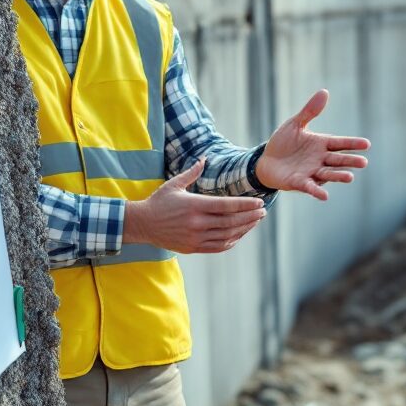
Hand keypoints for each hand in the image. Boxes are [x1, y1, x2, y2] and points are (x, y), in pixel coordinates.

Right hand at [124, 159, 266, 253]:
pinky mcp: (193, 247)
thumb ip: (192, 172)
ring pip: (227, 235)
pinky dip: (231, 241)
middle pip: (231, 221)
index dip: (245, 205)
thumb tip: (204, 158)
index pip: (226, 206)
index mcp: (194, 205)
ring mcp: (195, 237)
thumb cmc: (159, 202)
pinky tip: (239, 234)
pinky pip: (218, 246)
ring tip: (255, 222)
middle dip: (250, 217)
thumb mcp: (174, 184)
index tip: (259, 203)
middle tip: (263, 212)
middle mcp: (197, 223)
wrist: (143, 224)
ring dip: (244, 228)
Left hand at [255, 89, 369, 200]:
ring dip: (338, 176)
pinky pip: (310, 187)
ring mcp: (311, 172)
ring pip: (328, 174)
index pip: (340, 143)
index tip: (367, 144)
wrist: (266, 161)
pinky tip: (325, 196)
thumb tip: (324, 91)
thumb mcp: (295, 124)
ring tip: (350, 177)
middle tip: (363, 162)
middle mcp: (320, 159)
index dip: (353, 144)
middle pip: (338, 160)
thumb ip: (310, 111)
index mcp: (321, 144)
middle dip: (350, 161)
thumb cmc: (283, 143)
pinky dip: (317, 191)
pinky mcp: (299, 182)